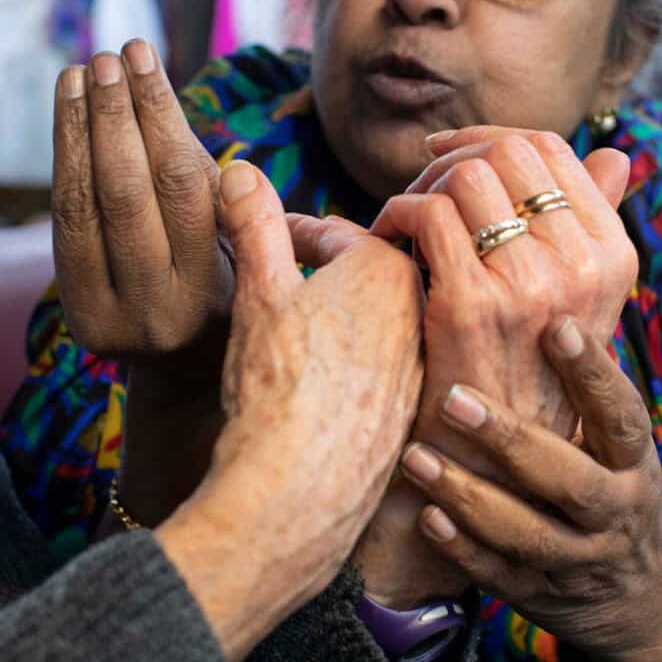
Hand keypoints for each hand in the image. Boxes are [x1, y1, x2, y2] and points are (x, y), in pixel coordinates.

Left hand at [51, 40, 229, 394]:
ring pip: (86, 208)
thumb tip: (163, 118)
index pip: (182, 190)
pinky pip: (66, 227)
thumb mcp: (246, 254)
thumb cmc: (231, 297)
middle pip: (128, 195)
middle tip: (110, 58)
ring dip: (79, 132)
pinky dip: (66, 165)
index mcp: (211, 293)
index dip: (160, 119)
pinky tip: (68, 117)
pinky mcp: (79, 315)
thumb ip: (218, 196)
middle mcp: (157, 311)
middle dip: (115, 117)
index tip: (148, 63)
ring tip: (80, 73)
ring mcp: (109, 319)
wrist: (192, 377)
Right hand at [156, 161, 424, 661]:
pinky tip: (315, 388)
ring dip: (334, 318)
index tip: (261, 243)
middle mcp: (422, 314)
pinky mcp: (414, 411)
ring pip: (372, 321)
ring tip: (290, 339)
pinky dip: (347, 362)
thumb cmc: (277, 387)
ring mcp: (422, 366)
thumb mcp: (259, 292)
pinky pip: (378, 367)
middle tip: (275, 284)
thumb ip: (253, 223)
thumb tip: (238, 167)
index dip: (287, 234)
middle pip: (363, 274)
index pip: (336, 232)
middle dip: (318, 271)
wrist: (299, 493)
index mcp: (389, 269)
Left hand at [353, 127, 637, 606]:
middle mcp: (582, 273)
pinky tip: (381, 249)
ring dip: (414, 194)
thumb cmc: (555, 405)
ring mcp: (532, 291)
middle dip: (446, 162)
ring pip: (462, 184)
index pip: (552, 152)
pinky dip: (391, 221)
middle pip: (503, 158)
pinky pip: (423, 223)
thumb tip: (615, 158)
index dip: (492, 140)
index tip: (453, 159)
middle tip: (418, 193)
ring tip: (398, 227)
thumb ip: (595, 242)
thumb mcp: (594, 325)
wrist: (552, 511)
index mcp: (613, 263)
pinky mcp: (471, 324)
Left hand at [398, 315, 661, 661]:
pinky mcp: (541, 596)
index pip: (622, 417)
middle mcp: (614, 513)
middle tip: (453, 398)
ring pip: (526, 533)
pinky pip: (500, 577)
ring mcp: (579, 561)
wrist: (646, 601)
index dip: (593, 374)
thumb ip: (583, 399)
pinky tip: (426, 517)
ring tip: (415, 457)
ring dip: (468, 496)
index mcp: (634, 465)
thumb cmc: (617, 495)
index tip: (556, 325)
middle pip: (568, 479)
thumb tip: (542, 309)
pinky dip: (463, 550)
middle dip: (510, 439)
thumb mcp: (620, 452)